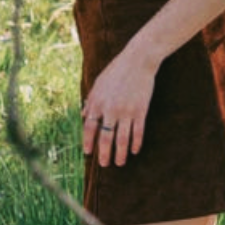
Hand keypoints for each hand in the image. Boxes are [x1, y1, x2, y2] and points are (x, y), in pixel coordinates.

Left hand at [81, 46, 156, 166]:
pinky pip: (138, 132)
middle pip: (105, 137)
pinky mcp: (141, 110)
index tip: (88, 152)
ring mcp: (126, 111)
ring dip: (121, 153)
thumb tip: (84, 117)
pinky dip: (136, 143)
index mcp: (97, 102)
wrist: (138, 60)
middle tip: (105, 165)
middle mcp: (111, 109)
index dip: (88, 141)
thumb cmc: (116, 71)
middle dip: (104, 153)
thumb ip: (90, 101)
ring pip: (122, 139)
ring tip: (120, 163)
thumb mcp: (98, 83)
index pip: (89, 127)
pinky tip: (135, 151)